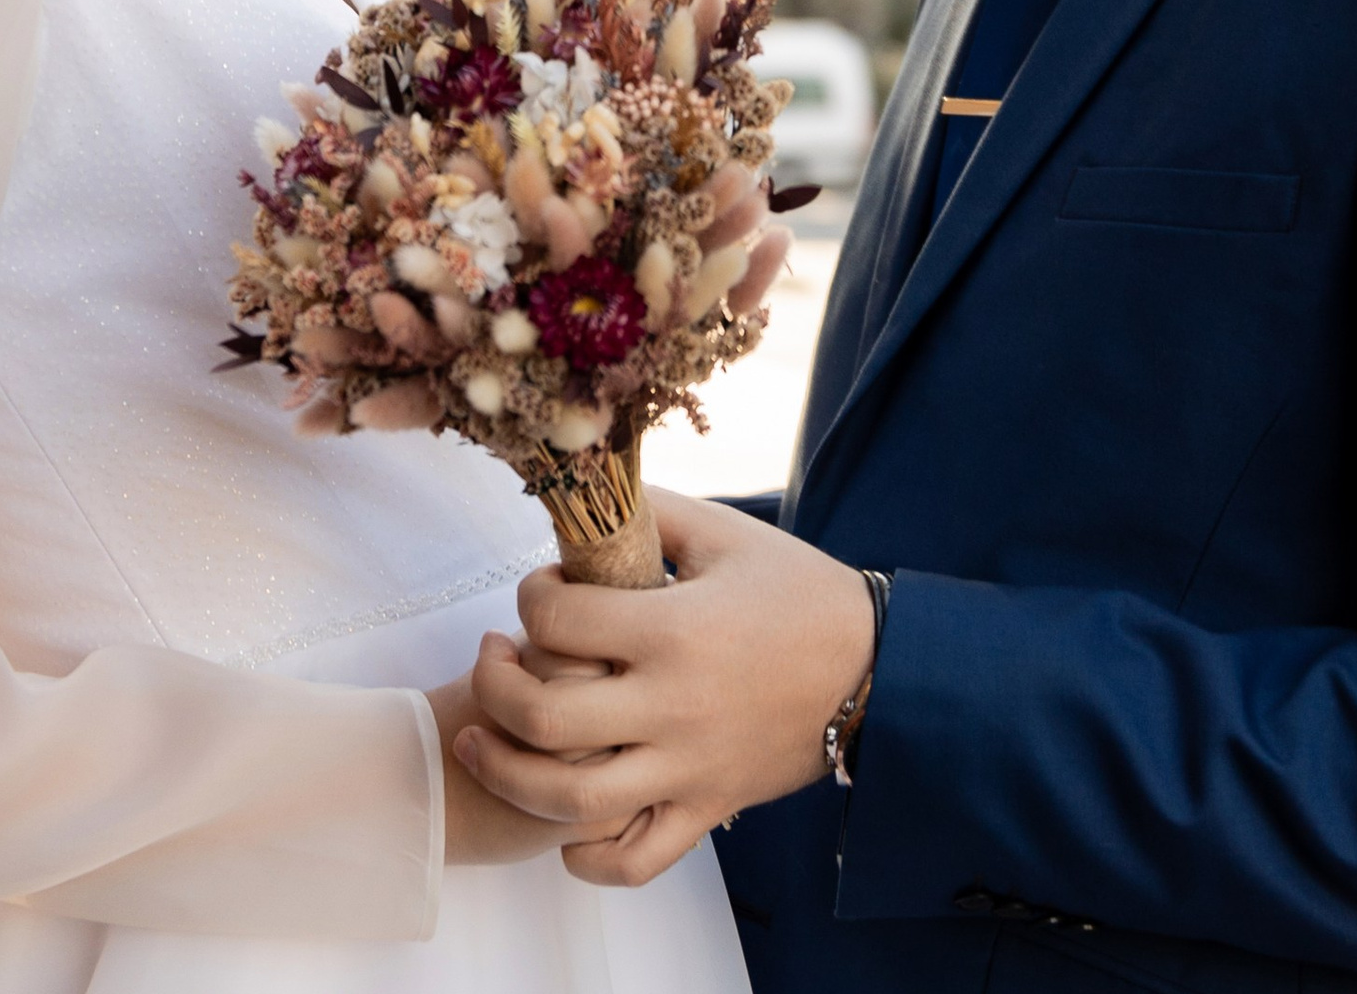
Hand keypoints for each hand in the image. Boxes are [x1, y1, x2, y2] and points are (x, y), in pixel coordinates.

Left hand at [453, 487, 875, 886]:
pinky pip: (634, 859)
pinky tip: (560, 824)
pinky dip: (584, 855)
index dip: (529, 594)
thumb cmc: (797, 593)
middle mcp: (672, 707)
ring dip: (507, 771)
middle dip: (493, 685)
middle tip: (492, 654)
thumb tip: (584, 497)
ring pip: (570, 801)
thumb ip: (650, 511)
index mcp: (674, 630)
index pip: (558, 619)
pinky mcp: (707, 809)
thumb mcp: (725, 533)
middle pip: (543, 719)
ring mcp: (688, 769)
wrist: (876, 668)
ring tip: (479, 739)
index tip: (540, 586)